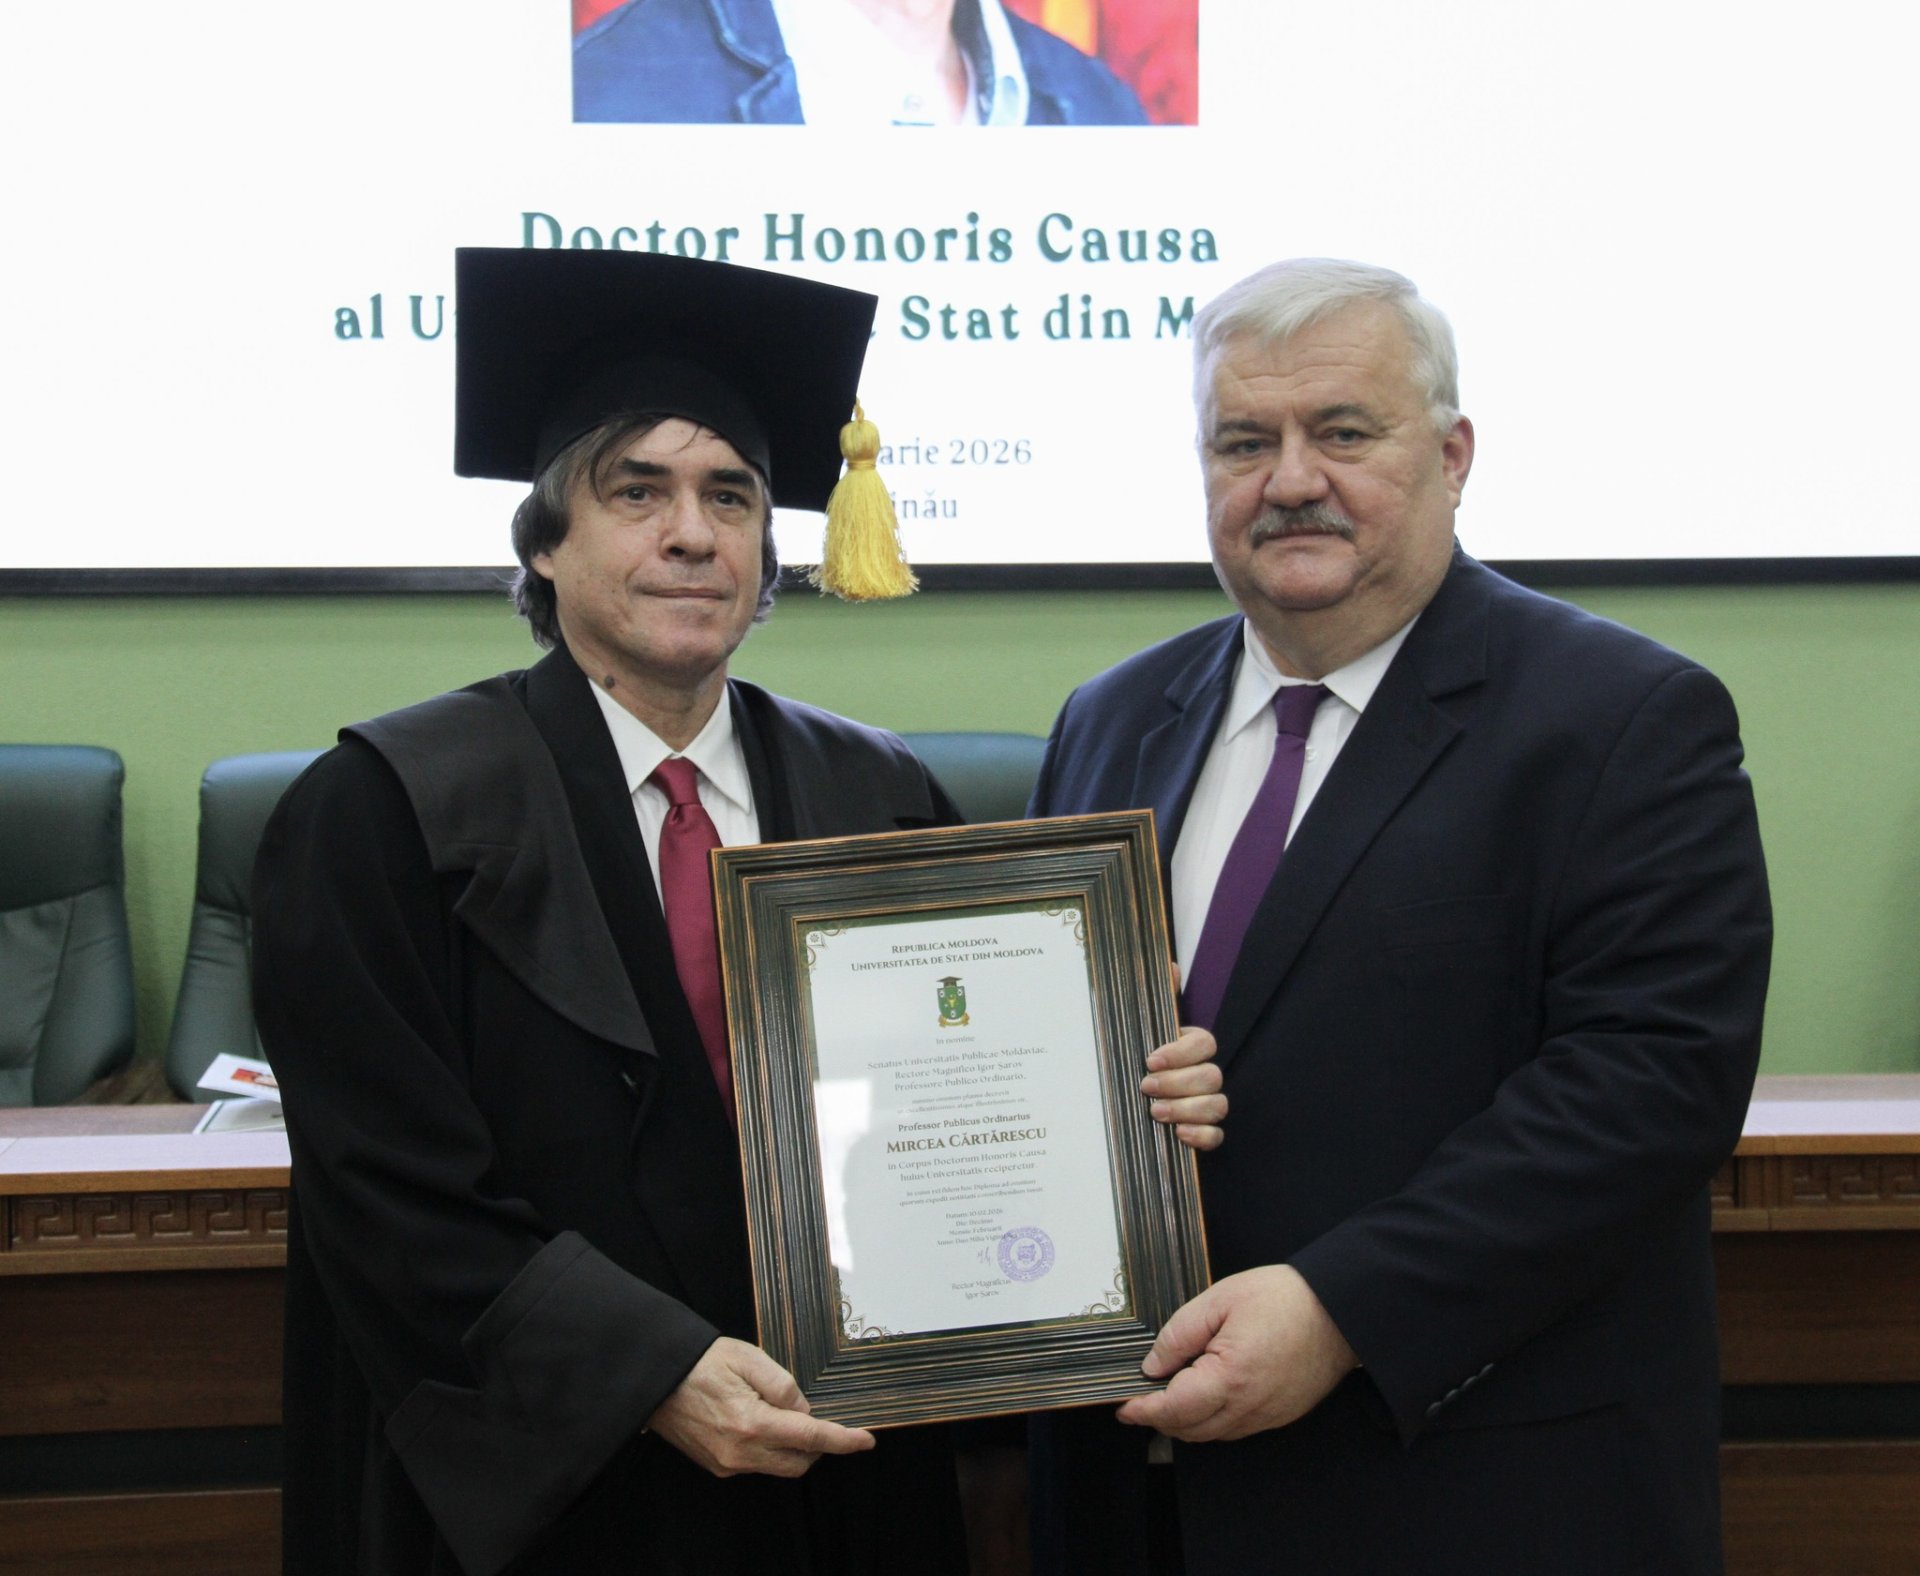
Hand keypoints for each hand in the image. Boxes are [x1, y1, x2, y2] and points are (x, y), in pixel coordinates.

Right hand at [647, 1337, 874, 1477]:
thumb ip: (784, 1385)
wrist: (658, 1379)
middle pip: (800, 1461)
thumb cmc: (704, 1362)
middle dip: (819, 1444)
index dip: (843, 1440)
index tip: (866, 1440)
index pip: (811, 1437)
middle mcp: (741, 1452)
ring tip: (784, 1415)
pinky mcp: (718, 1467)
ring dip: (794, 1448)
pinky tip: (761, 1423)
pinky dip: (771, 1449)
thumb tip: (805, 1410)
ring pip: (779, 1466)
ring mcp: (728, 1464)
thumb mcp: (749, 1357)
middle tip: (819, 1417)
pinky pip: (758, 1465)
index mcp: (752, 1422)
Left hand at [1116, 1265, 1356, 1440]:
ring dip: (1186, 1422)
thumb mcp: (1220, 1300)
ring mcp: (1267, 1416)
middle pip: (1190, 1430)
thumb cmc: (1284, 1298)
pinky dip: (1213, 1420)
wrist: (1340, 1310)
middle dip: (1160, 1419)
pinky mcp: (1281, 1415)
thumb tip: (1153, 1365)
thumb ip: (1180, 1333)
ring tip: (1169, 1395)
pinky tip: (1205, 1395)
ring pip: (1213, 1434)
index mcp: (1230, 1378)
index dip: (1143, 1410)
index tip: (1124, 1406)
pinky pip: (1237, 1428)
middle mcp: (1249, 1407)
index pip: (1173, 1409)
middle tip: (1140, 1399)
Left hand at [1142, 1021, 1225, 1151]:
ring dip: (1185, 1108)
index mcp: (1194, 1050)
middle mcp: (1207, 1076)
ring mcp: (1211, 1105)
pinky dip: (1200, 1134)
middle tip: (1147, 1086)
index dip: (1181, 1052)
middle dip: (1176, 1083)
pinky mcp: (1209, 1133)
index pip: (1204, 1044)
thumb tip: (1132, 1051)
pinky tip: (1179, 1132)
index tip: (1151, 1062)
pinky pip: (1216, 1135)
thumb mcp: (1133, 1056)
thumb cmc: (1132, 1074)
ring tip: (1156, 1111)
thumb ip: (1137, 1051)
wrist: (1126, 1108)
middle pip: (1211, 1076)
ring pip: (1217, 1105)